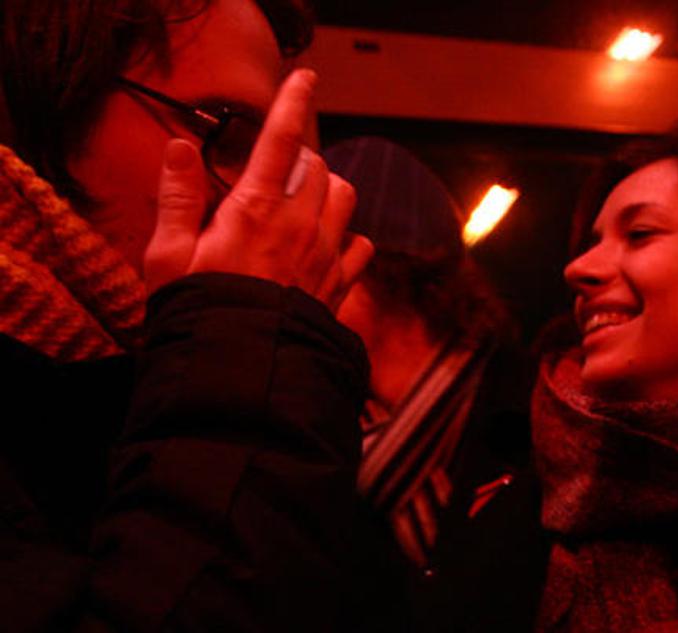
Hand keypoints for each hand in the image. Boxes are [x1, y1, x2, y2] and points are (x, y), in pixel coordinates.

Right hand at [144, 69, 372, 310]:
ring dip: (327, 192)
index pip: (282, 140)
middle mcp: (300, 224)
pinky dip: (349, 238)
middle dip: (298, 161)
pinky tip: (329, 247)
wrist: (242, 371)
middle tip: (272, 176)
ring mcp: (326, 254)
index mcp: (256, 209)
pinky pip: (361, 246)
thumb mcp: (168, 256)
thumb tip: (181, 149)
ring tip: (303, 204)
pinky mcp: (340, 284)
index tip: (305, 79)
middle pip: (317, 166)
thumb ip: (177, 199)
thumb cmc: (198, 311)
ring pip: (344, 198)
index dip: (294, 103)